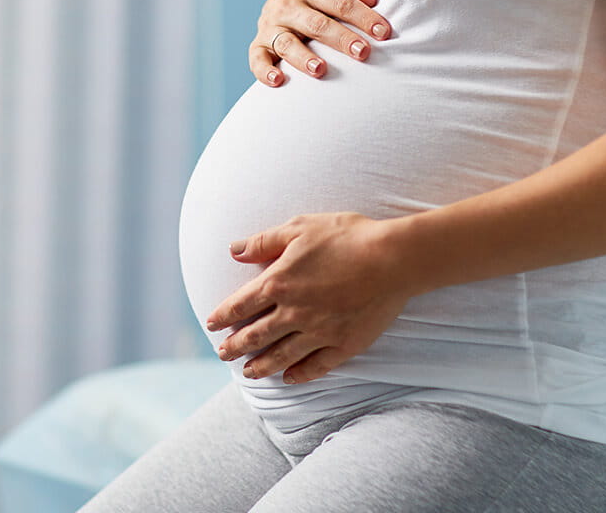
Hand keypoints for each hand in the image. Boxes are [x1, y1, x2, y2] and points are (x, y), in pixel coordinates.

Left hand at [202, 212, 415, 384]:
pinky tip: (290, 378)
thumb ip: (264, 241)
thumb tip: (234, 249)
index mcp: (279, 282)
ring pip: (282, 355)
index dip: (224, 316)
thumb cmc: (347, 236)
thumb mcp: (300, 228)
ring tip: (248, 373)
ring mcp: (319, 331)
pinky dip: (300, 374)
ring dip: (262, 365)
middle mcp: (294, 312)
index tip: (212, 325)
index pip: (241, 305)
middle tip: (222, 354)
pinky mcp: (345, 344)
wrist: (394, 258)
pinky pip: (317, 365)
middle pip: (256, 334)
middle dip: (236, 346)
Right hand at [251, 0, 394, 86]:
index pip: (340, 2)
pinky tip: (278, 81)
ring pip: (286, 43)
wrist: (282, 3)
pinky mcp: (258, 45)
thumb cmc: (320, 0)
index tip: (384, 34)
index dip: (363, 18)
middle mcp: (287, 4)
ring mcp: (270, 26)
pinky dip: (265, 71)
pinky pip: (257, 59)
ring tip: (321, 70)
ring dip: (303, 57)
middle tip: (363, 53)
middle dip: (341, 39)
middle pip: (316, 24)